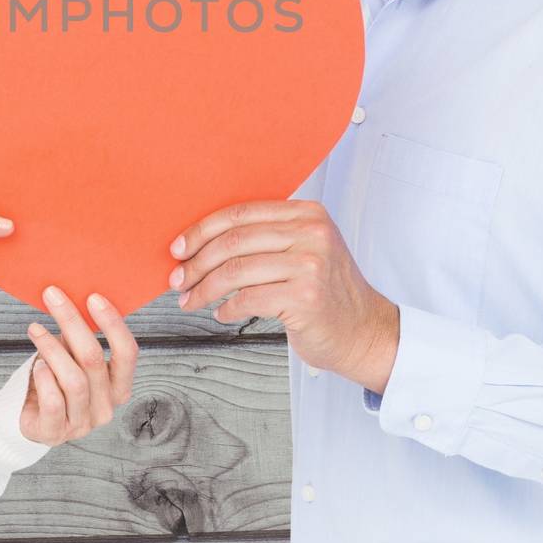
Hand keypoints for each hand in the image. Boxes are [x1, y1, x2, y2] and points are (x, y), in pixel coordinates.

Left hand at [19, 286, 138, 445]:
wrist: (31, 417)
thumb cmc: (56, 380)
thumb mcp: (73, 357)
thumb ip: (79, 338)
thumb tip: (71, 299)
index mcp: (119, 386)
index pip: (127, 352)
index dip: (113, 323)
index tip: (93, 297)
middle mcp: (106, 407)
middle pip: (94, 359)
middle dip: (72, 322)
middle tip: (52, 296)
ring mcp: (83, 423)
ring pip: (73, 379)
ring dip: (51, 348)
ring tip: (35, 330)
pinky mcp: (56, 433)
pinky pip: (54, 401)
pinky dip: (44, 378)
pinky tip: (36, 365)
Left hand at [169, 200, 399, 392]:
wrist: (364, 330)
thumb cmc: (326, 293)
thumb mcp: (304, 249)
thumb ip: (266, 237)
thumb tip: (202, 241)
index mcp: (307, 213)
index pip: (241, 213)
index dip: (202, 230)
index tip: (179, 247)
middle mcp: (312, 233)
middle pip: (234, 241)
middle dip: (197, 262)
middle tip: (178, 278)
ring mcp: (311, 265)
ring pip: (236, 271)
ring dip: (204, 288)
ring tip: (191, 299)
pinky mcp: (305, 297)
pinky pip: (248, 299)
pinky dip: (227, 308)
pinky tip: (221, 313)